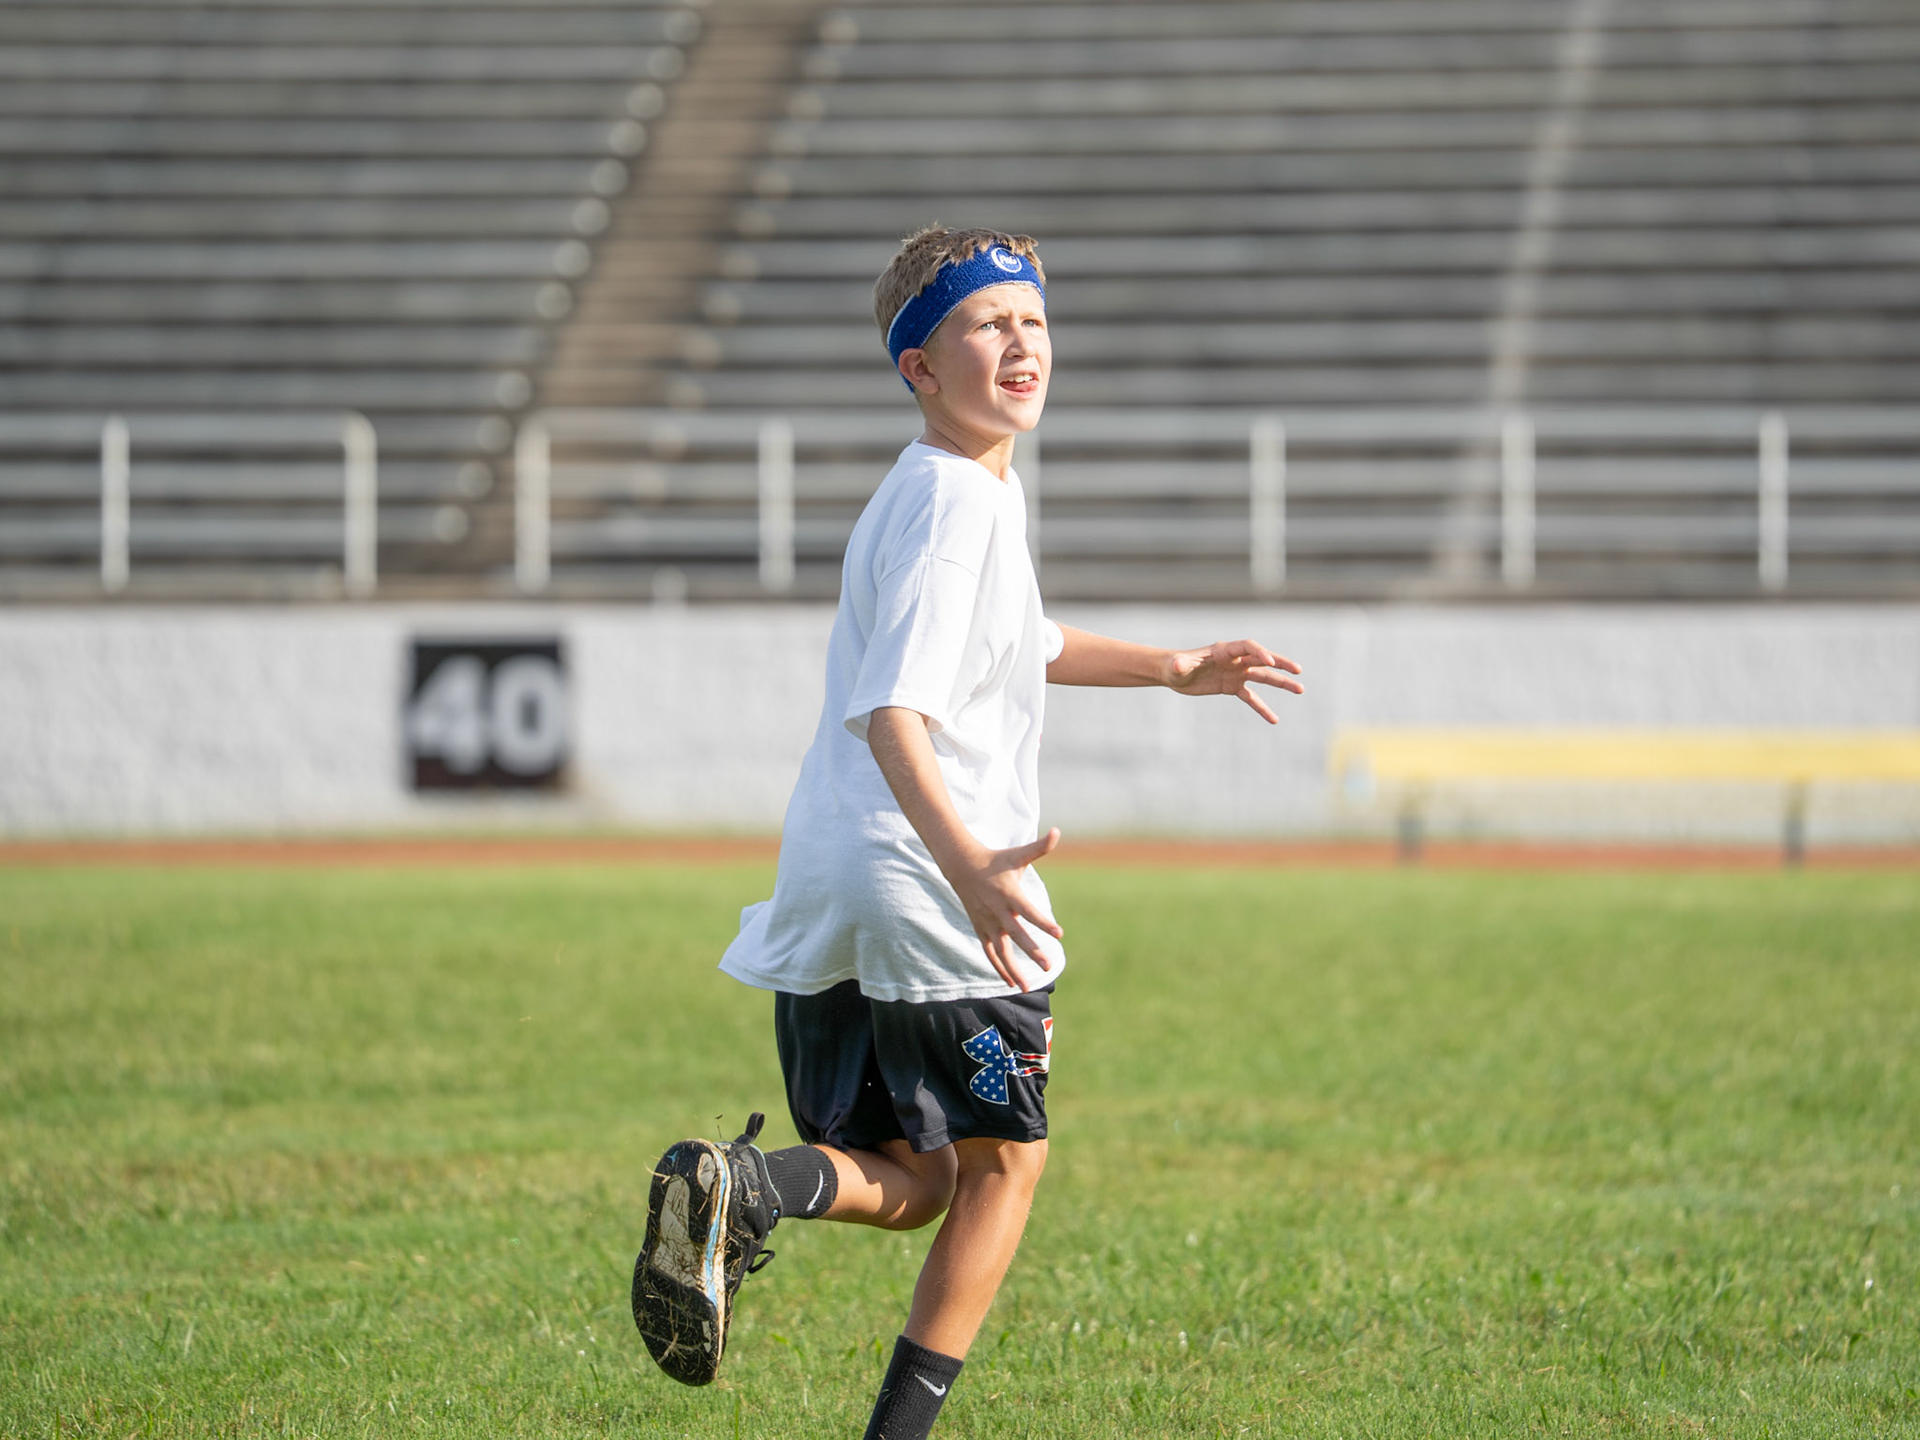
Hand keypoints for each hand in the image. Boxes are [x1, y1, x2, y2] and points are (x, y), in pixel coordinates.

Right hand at [934, 827, 1063, 992]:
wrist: (962, 866)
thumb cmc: (996, 860)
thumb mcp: (1018, 854)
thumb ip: (1040, 847)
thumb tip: (1058, 832)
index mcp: (1010, 894)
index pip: (1029, 911)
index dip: (1044, 922)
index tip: (1059, 933)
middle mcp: (999, 911)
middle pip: (1017, 935)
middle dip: (1032, 951)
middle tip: (1048, 966)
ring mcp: (988, 923)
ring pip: (1000, 951)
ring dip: (1013, 969)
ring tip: (1027, 986)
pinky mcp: (981, 929)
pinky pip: (990, 953)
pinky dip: (999, 968)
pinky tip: (1011, 982)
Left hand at [1165, 639, 1303, 723]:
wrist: (1173, 673)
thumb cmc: (1174, 665)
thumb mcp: (1177, 665)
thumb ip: (1181, 664)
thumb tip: (1178, 664)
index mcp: (1224, 650)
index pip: (1248, 647)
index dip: (1259, 653)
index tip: (1269, 662)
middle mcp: (1234, 660)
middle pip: (1263, 659)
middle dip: (1281, 664)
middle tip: (1298, 670)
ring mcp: (1235, 673)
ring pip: (1263, 677)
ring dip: (1281, 683)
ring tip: (1300, 689)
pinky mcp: (1232, 687)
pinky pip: (1251, 697)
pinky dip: (1262, 708)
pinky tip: (1274, 720)